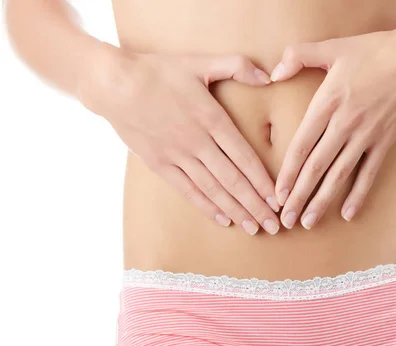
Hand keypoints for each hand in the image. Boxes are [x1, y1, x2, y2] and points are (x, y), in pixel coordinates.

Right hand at [78, 46, 280, 234]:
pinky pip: (187, 190)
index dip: (263, 181)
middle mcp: (198, 142)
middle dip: (256, 205)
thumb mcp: (200, 63)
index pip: (245, 157)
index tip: (277, 199)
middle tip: (273, 225)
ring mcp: (178, 155)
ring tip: (254, 228)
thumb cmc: (158, 72)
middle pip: (233, 180)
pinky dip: (206, 206)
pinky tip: (223, 219)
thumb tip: (268, 75)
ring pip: (213, 190)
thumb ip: (236, 66)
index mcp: (212, 119)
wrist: (112, 84)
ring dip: (236, 210)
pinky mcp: (159, 164)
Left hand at [271, 19, 395, 229]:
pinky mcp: (386, 140)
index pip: (301, 145)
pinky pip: (369, 173)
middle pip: (316, 167)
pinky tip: (348, 215)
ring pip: (340, 175)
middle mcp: (345, 123)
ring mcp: (367, 134)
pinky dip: (358, 194)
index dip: (287, 172)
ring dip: (322, 201)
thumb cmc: (374, 49)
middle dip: (299, 196)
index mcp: (328, 101)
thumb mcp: (333, 47)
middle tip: (286, 220)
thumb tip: (273, 73)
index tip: (277, 194)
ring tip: (308, 222)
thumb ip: (298, 56)